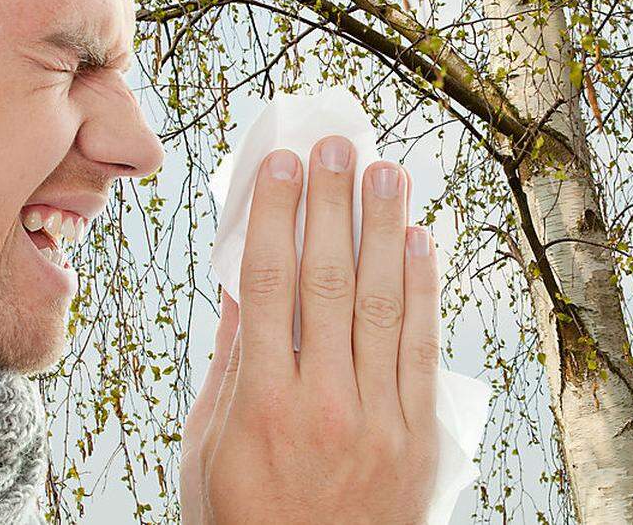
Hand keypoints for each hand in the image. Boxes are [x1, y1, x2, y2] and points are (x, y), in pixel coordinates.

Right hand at [180, 135, 440, 523]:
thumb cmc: (248, 520)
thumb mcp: (209, 450)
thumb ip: (227, 367)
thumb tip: (238, 288)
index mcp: (259, 403)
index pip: (267, 286)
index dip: (274, 216)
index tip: (280, 165)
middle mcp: (322, 403)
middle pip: (329, 281)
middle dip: (333, 204)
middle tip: (338, 145)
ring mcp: (378, 418)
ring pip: (383, 304)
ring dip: (385, 229)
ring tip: (387, 171)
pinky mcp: (418, 435)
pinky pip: (422, 348)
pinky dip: (424, 290)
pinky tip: (421, 242)